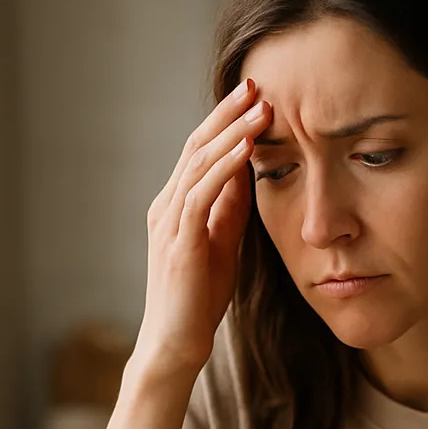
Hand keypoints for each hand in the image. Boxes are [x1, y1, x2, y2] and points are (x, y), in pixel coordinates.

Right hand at [135, 78, 271, 378]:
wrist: (175, 345)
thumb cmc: (199, 300)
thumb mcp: (222, 244)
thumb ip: (229, 209)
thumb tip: (249, 173)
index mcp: (176, 205)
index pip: (200, 151)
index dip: (226, 121)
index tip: (255, 96)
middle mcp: (166, 206)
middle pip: (196, 145)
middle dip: (228, 113)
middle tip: (256, 83)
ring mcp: (169, 224)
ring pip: (198, 163)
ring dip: (232, 133)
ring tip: (260, 107)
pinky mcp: (178, 243)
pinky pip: (200, 195)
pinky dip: (224, 168)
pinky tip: (246, 150)